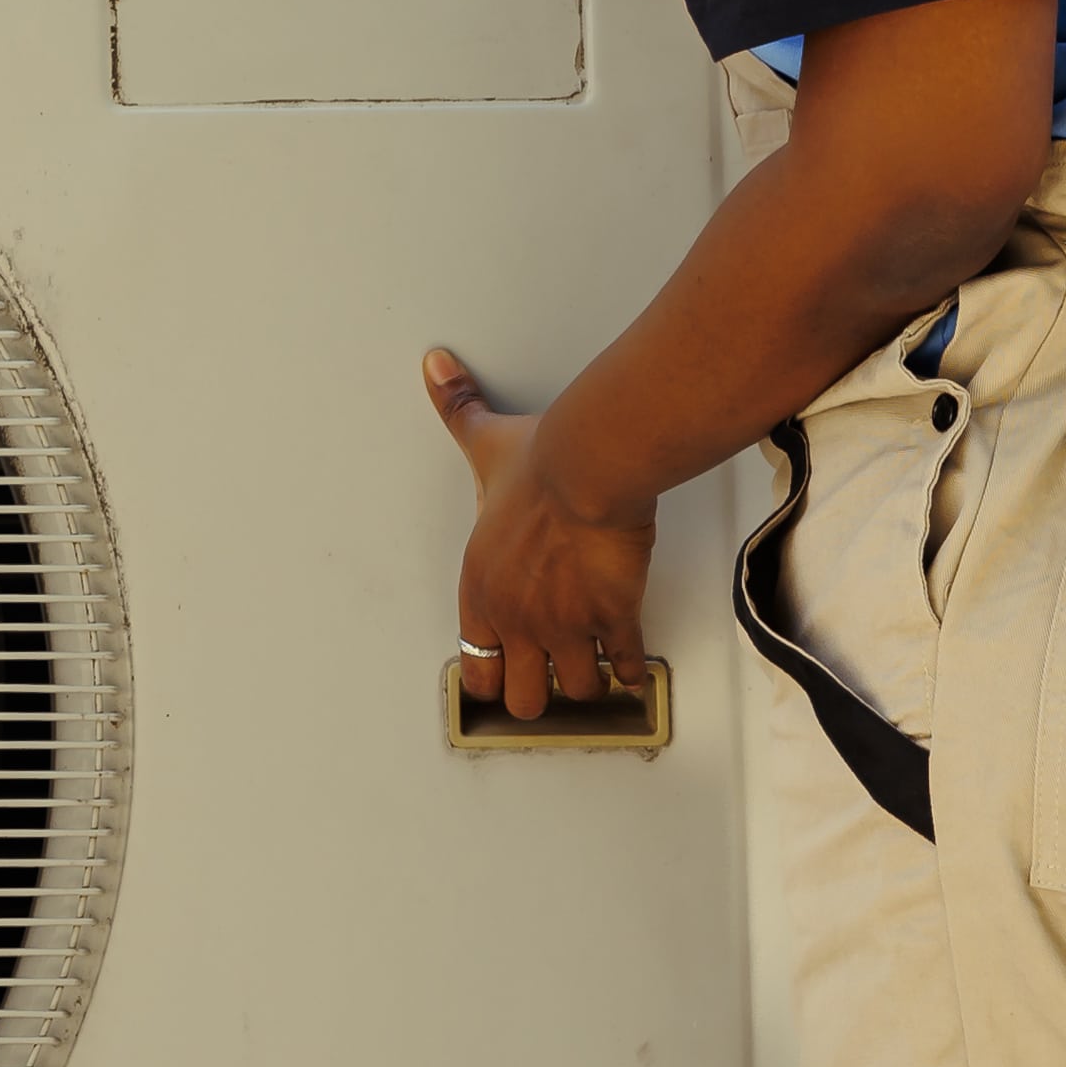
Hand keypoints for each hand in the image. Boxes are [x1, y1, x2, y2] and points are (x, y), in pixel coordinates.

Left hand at [427, 346, 656, 722]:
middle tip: (552, 672)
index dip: (492, 670)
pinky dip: (630, 669)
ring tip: (594, 662)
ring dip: (587, 679)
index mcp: (481, 592)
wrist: (588, 468)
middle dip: (538, 690)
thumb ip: (456, 409)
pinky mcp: (613, 622)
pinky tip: (631, 662)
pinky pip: (624, 668)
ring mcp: (566, 627)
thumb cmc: (538, 462)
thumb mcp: (483, 441)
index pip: (474, 667)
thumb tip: (434, 366)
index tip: (508, 663)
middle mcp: (518, 620)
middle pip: (523, 701)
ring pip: (576, 692)